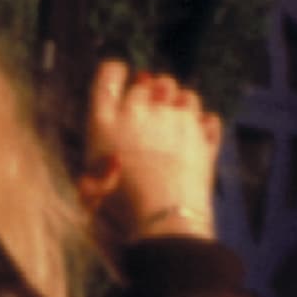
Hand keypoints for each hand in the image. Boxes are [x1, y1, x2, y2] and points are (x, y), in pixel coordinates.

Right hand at [80, 60, 220, 242]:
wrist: (163, 224)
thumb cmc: (119, 212)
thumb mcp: (89, 194)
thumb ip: (92, 174)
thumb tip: (107, 161)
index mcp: (104, 123)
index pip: (108, 76)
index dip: (114, 73)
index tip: (118, 76)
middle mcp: (140, 113)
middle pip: (148, 81)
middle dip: (149, 90)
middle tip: (148, 109)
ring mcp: (176, 121)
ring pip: (182, 93)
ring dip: (178, 102)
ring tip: (172, 121)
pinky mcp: (203, 138)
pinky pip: (207, 118)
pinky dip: (203, 124)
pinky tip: (196, 135)